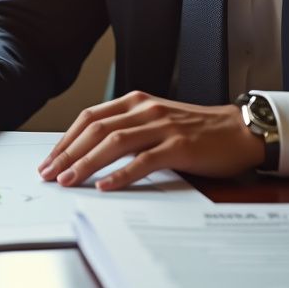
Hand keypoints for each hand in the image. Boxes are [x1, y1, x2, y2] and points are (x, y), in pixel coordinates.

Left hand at [37, 91, 264, 190]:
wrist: (239, 130)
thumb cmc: (197, 130)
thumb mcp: (155, 121)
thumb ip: (127, 130)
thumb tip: (90, 154)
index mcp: (135, 101)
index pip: (89, 118)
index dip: (66, 140)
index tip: (49, 160)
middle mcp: (145, 110)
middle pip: (95, 129)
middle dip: (67, 153)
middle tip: (49, 174)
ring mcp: (162, 126)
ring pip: (114, 143)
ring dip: (86, 163)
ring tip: (68, 181)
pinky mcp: (179, 146)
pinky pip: (144, 161)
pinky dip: (121, 174)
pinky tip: (105, 185)